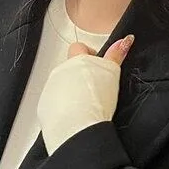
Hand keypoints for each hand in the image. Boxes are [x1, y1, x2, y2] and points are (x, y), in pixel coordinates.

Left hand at [37, 35, 133, 154]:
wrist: (78, 127)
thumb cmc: (96, 101)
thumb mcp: (112, 74)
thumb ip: (116, 55)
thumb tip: (124, 41)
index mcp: (75, 61)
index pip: (79, 47)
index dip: (89, 55)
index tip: (97, 66)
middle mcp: (59, 72)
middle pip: (69, 67)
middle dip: (80, 76)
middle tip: (94, 89)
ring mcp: (50, 89)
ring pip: (61, 85)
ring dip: (71, 92)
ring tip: (86, 105)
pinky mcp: (44, 106)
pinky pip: (54, 103)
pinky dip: (63, 107)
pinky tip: (75, 115)